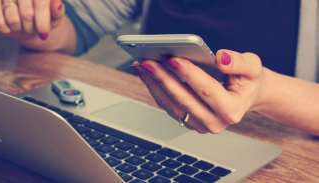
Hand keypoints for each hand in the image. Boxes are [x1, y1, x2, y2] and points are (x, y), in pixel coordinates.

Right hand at [0, 0, 64, 39]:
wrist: (27, 21)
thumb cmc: (43, 17)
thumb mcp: (54, 16)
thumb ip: (57, 12)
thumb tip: (57, 4)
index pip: (40, 3)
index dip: (43, 22)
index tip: (44, 35)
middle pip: (27, 14)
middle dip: (31, 28)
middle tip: (32, 30)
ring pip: (12, 19)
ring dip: (18, 29)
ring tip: (21, 26)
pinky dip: (4, 28)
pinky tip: (9, 28)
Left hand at [134, 50, 263, 133]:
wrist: (245, 95)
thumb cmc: (247, 81)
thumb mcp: (253, 67)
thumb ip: (240, 62)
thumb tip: (221, 58)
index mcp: (231, 110)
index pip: (206, 90)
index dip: (189, 74)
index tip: (173, 59)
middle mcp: (214, 122)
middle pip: (183, 99)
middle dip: (163, 79)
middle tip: (148, 61)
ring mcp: (199, 125)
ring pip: (170, 104)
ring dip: (154, 84)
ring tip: (142, 65)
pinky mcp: (188, 121)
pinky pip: (167, 106)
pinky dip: (155, 88)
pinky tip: (147, 74)